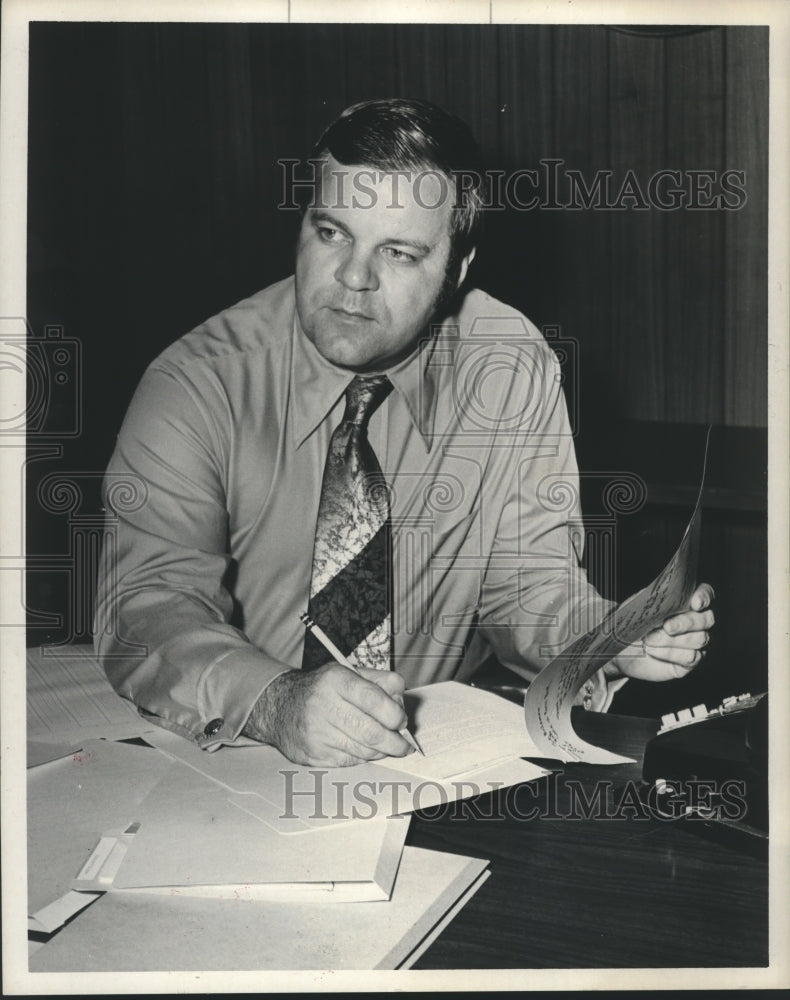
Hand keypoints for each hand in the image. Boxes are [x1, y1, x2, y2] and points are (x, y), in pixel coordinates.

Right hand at [242, 663, 412, 765]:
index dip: (395, 714)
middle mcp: (323, 706)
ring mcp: (317, 734)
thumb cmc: (322, 689)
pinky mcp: (313, 755)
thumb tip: (401, 702)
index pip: (374, 700)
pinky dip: (363, 758)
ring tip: (386, 746)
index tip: (402, 721)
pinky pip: (350, 761)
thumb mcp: (348, 672)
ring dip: (381, 751)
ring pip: (363, 751)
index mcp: (336, 680)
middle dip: (395, 742)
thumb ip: (380, 681)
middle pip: (371, 732)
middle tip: (403, 743)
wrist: (279, 706)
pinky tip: (364, 749)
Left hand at [608, 583, 714, 681]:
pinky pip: (691, 657)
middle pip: (707, 619)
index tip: (694, 603)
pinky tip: (653, 651)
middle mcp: (698, 621)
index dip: (704, 597)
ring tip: (649, 639)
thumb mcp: (641, 606)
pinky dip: (670, 653)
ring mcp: (696, 641)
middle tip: (666, 626)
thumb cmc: (634, 622)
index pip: (706, 594)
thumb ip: (655, 598)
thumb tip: (665, 595)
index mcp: (687, 601)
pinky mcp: (690, 661)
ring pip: (700, 639)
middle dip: (685, 622)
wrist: (622, 648)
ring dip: (672, 640)